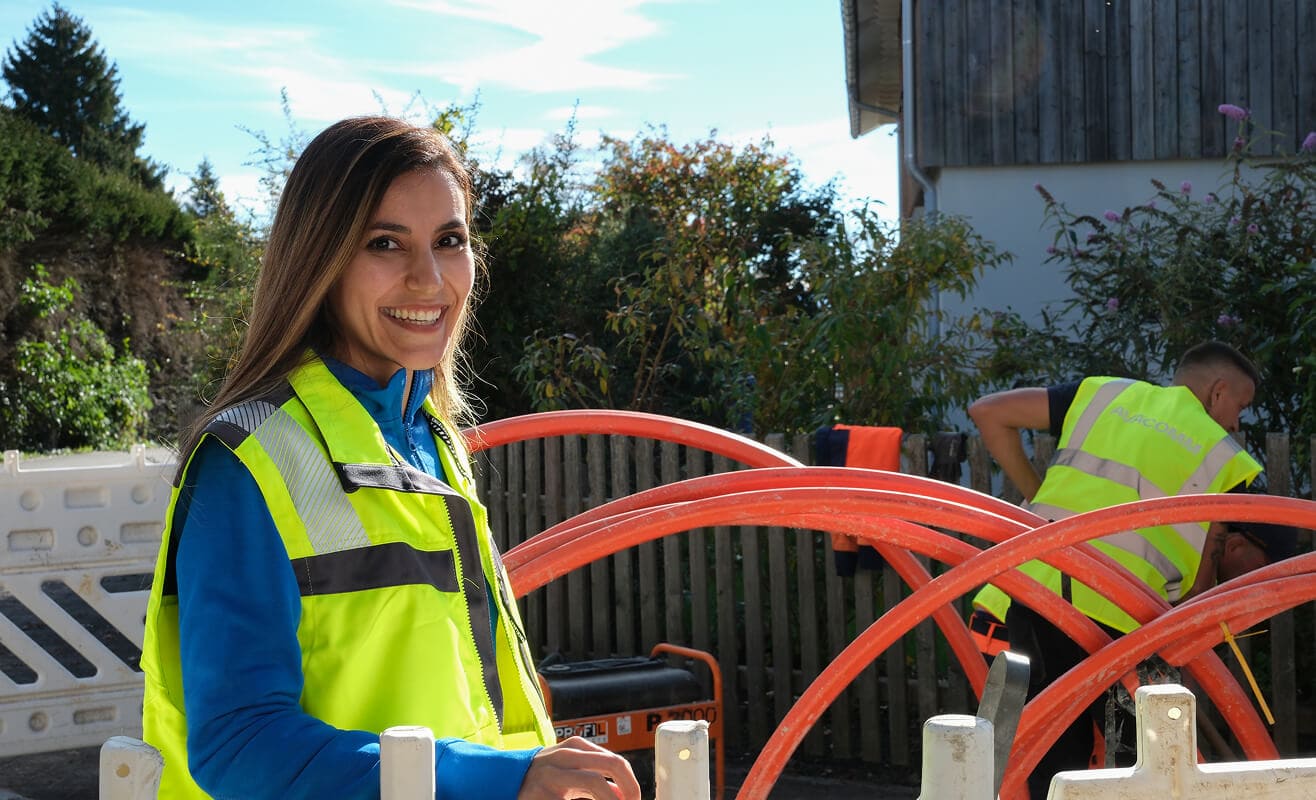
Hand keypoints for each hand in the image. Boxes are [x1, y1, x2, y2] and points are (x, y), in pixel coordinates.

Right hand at [517, 736, 639, 799]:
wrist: (503, 782)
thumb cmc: (544, 778)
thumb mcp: (571, 771)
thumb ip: (597, 778)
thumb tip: (625, 793)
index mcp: (576, 748)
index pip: (616, 762)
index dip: (631, 785)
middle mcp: (565, 757)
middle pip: (611, 764)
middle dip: (629, 788)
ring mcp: (552, 776)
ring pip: (595, 783)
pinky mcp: (542, 795)